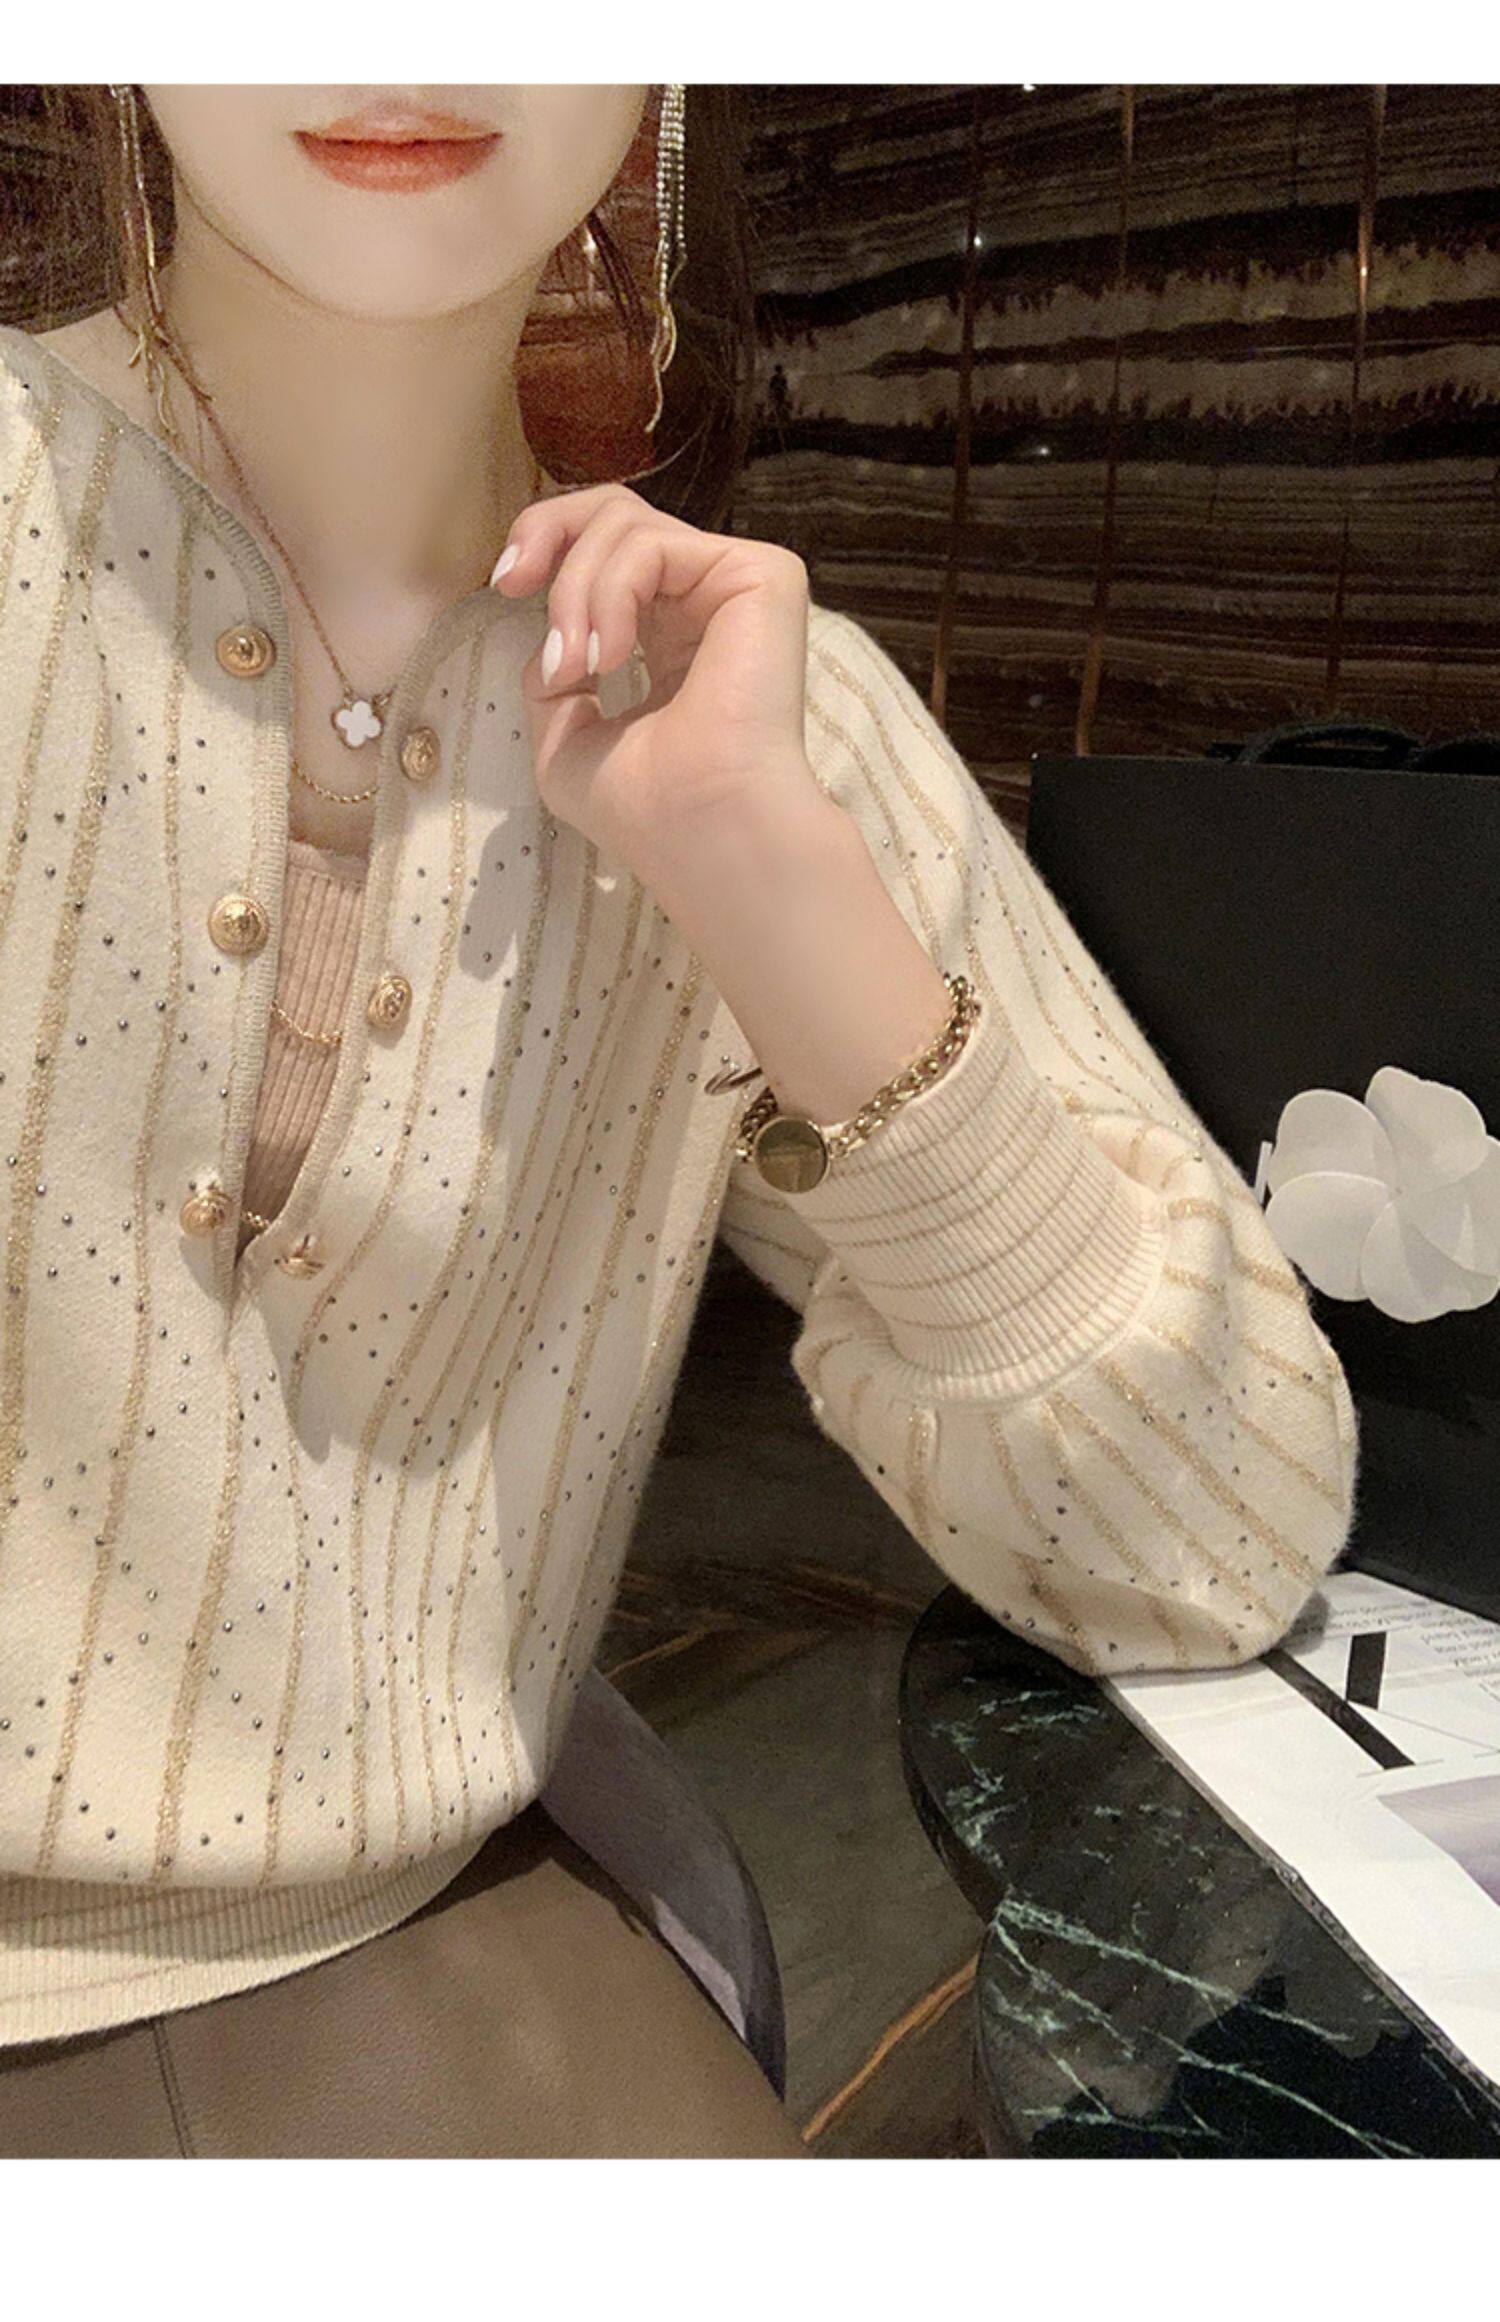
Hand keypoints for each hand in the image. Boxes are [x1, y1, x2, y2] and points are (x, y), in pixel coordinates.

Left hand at [488, 480, 821, 873]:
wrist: (704, 834)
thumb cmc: (647, 812)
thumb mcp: (566, 743)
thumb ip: (552, 680)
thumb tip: (549, 641)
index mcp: (669, 639)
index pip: (607, 550)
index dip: (547, 545)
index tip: (503, 587)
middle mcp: (704, 605)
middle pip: (615, 509)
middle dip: (547, 531)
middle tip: (511, 583)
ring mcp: (735, 588)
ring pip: (625, 525)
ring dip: (575, 594)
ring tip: (578, 667)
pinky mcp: (762, 577)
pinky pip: (653, 545)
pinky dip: (610, 594)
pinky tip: (610, 659)